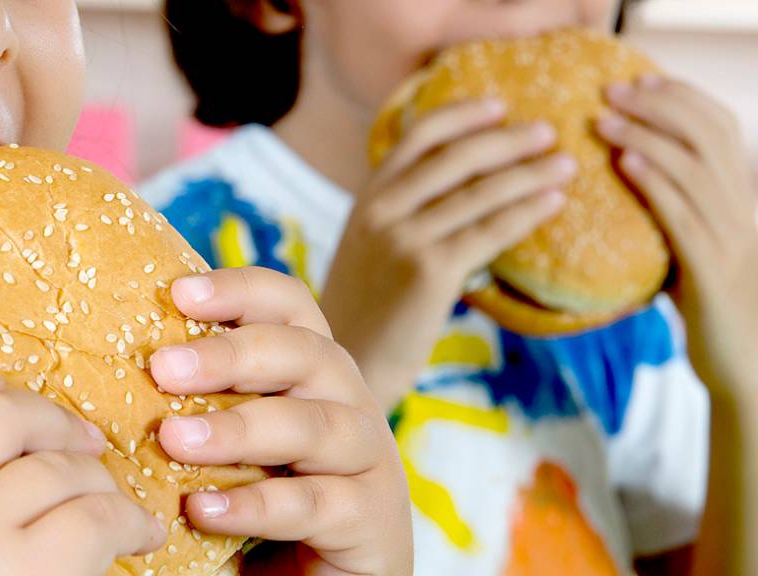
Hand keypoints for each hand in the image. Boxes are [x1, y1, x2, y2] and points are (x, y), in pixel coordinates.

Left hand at [150, 268, 412, 575]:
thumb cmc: (263, 502)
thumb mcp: (230, 444)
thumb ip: (197, 405)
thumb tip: (113, 366)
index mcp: (312, 370)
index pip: (289, 306)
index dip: (241, 290)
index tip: (179, 294)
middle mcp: (347, 401)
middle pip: (304, 353)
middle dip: (231, 355)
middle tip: (163, 368)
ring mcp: (368, 459)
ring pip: (312, 425)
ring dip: (239, 428)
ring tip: (174, 441)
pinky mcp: (373, 519)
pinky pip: (314, 503)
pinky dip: (257, 503)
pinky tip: (203, 510)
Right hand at [322, 98, 575, 410]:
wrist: (350, 363)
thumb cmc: (367, 310)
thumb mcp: (368, 248)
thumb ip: (399, 213)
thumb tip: (458, 189)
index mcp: (367, 198)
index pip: (417, 136)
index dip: (462, 115)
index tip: (499, 105)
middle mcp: (382, 210)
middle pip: (457, 157)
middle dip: (508, 140)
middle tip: (548, 131)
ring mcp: (405, 238)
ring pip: (480, 192)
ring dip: (530, 173)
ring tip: (566, 164)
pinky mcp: (430, 271)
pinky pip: (490, 231)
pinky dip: (526, 212)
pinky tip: (554, 203)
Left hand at [598, 75, 757, 393]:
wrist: (745, 366)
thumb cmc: (712, 307)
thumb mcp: (695, 250)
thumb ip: (675, 214)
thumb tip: (629, 182)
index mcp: (741, 197)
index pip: (720, 128)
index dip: (680, 98)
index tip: (638, 81)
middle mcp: (743, 208)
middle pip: (707, 135)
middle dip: (657, 105)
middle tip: (610, 91)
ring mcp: (732, 237)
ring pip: (693, 168)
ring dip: (645, 136)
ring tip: (603, 119)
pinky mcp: (712, 269)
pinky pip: (683, 215)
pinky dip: (654, 182)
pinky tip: (625, 162)